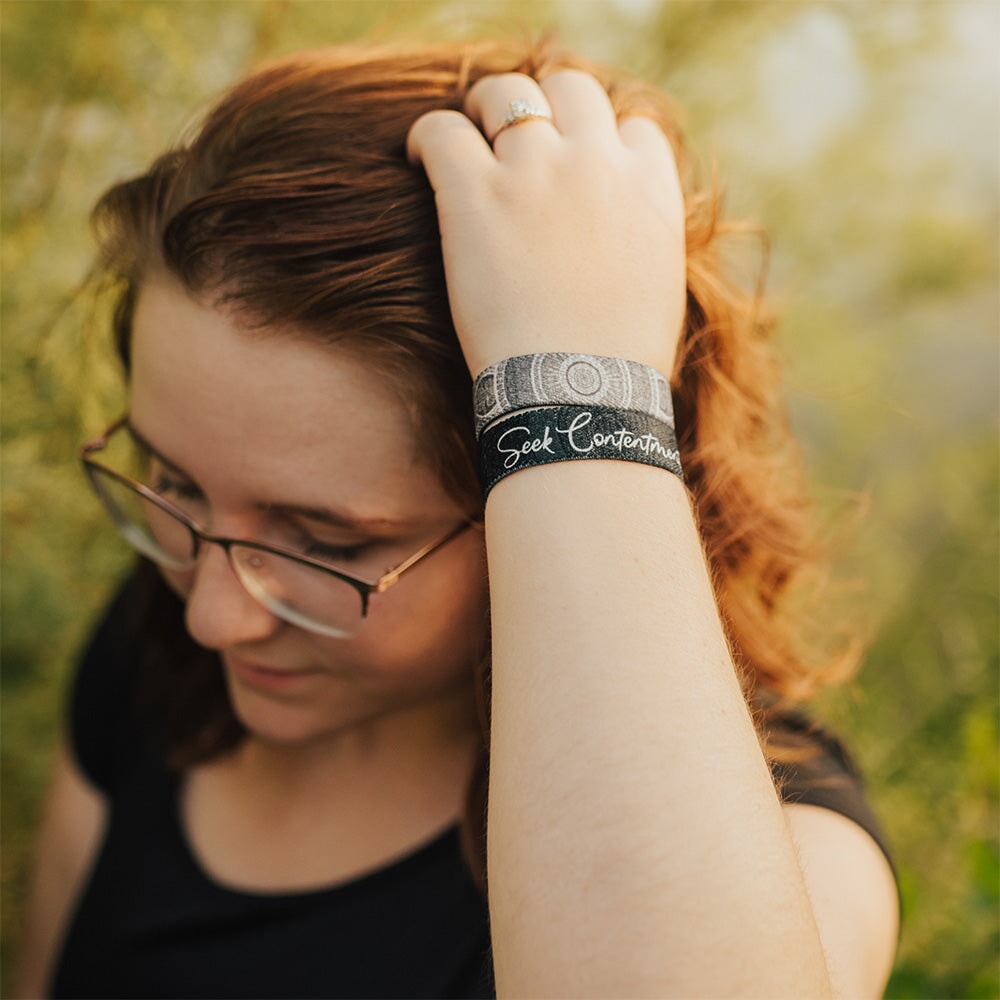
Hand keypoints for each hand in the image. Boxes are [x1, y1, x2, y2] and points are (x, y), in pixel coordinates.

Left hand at [407, 69, 686, 377]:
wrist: (580, 394)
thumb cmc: (620, 362)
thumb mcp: (660, 284)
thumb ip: (645, 234)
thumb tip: (624, 232)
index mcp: (648, 186)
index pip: (629, 125)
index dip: (599, 138)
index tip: (575, 161)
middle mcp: (595, 162)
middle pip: (569, 89)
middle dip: (541, 105)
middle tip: (511, 134)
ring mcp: (534, 173)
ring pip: (505, 95)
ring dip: (483, 110)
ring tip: (465, 138)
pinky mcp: (477, 195)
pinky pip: (441, 130)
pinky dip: (427, 136)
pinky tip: (418, 159)